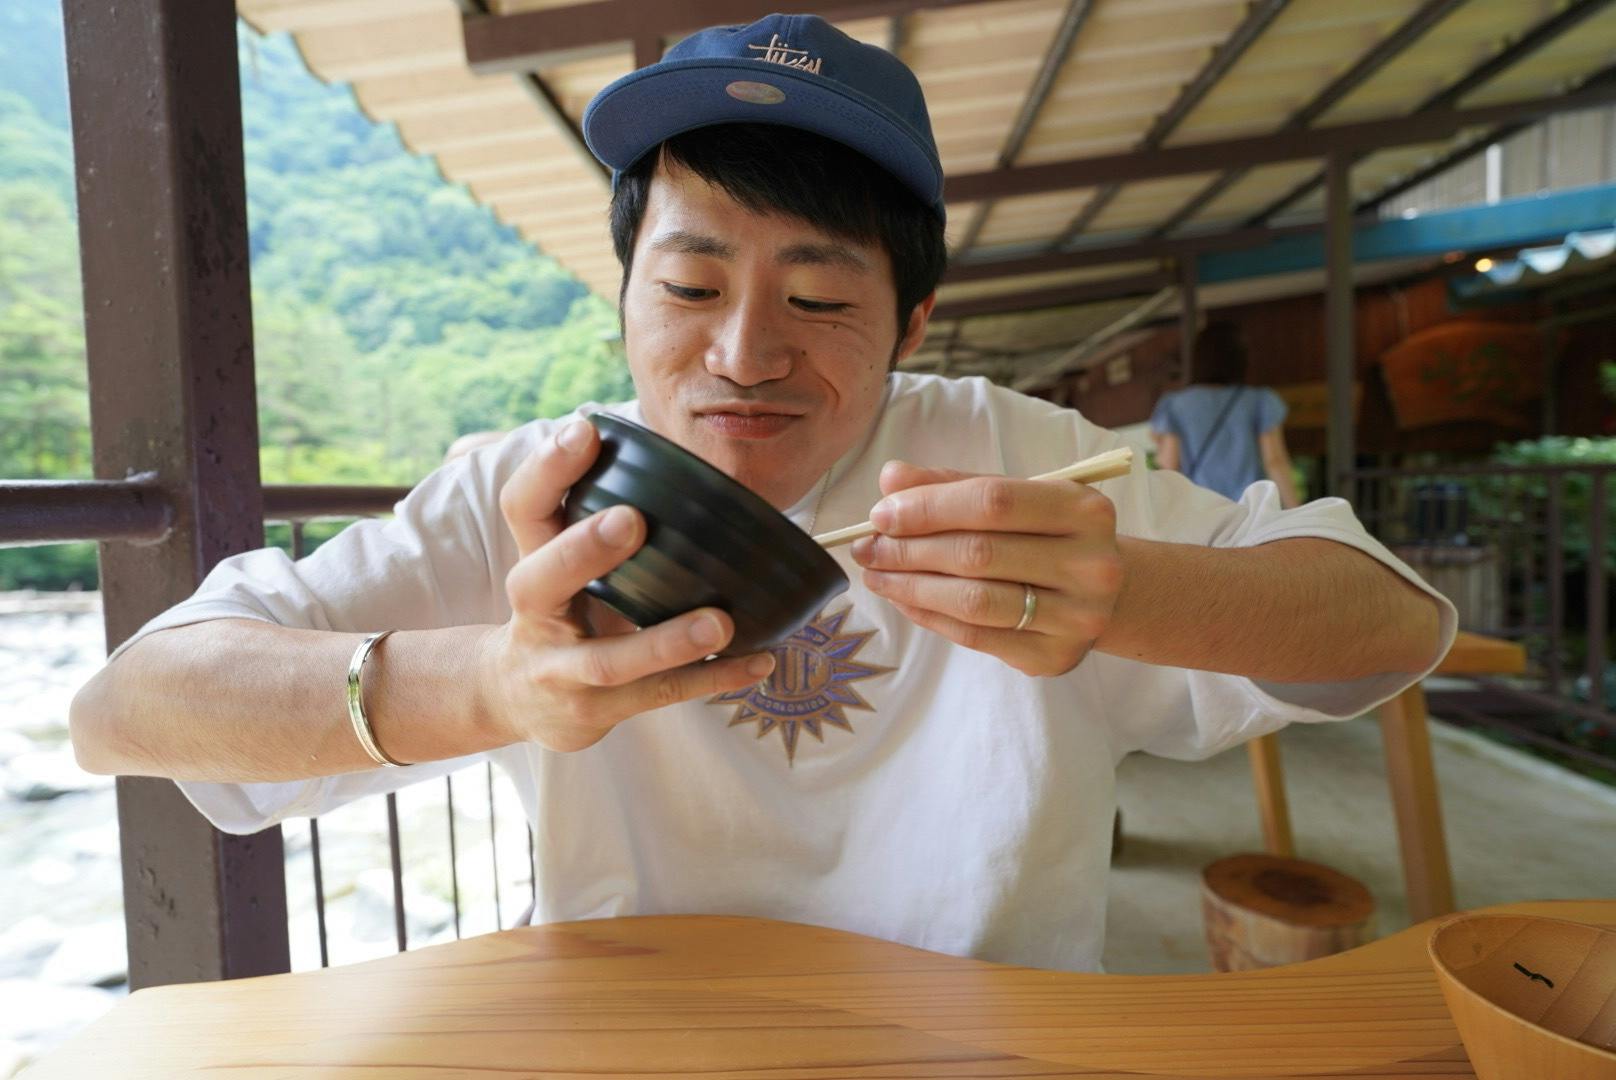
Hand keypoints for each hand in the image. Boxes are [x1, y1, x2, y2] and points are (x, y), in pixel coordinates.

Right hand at [480, 419, 775, 751]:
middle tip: (631, 519)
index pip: (523, 509)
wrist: (513, 698)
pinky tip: (760, 661)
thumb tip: (665, 448)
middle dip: (583, 550)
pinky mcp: (598, 712)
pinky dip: (713, 678)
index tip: (585, 429)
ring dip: (666, 641)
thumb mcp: (561, 557)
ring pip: (611, 661)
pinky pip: (660, 697)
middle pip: (542, 581)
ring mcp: (564, 672)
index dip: (547, 469)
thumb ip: (596, 511)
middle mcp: (537, 617)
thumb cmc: (559, 608)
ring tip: (720, 621)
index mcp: (531, 562)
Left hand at [849, 460, 1123, 676]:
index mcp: (1084, 509)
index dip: (928, 507)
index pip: (992, 501)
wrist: (1105, 593)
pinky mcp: (1054, 657)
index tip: (881, 514)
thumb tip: (891, 479)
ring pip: (974, 601)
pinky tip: (904, 599)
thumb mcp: (1015, 497)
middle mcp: (1091, 564)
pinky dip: (929, 616)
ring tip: (875, 574)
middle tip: (866, 547)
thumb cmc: (1048, 534)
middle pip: (979, 554)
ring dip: (911, 587)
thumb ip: (954, 485)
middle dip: (910, 549)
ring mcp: (1077, 617)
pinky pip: (975, 637)